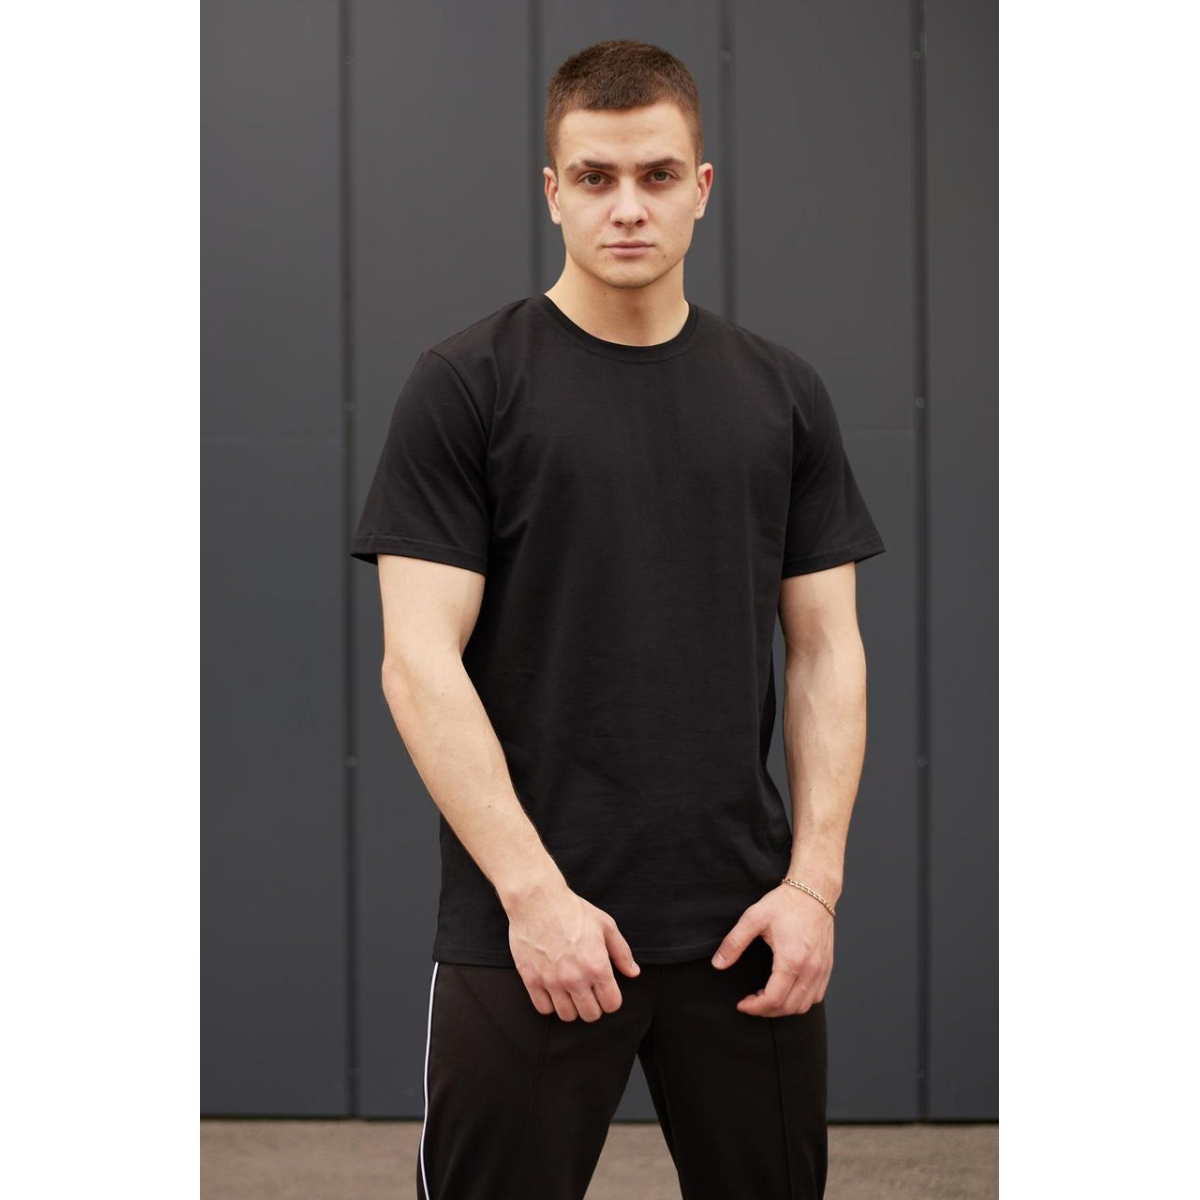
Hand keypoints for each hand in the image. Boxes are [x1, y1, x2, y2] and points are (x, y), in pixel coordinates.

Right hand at [505, 882, 640, 1022]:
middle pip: (591, 1015)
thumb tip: (633, 973)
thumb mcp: (605, 925)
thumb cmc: (573, 910)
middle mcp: (575, 978)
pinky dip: (549, 1003)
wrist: (537, 900)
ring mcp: (552, 981)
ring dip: (571, 1006)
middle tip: (588, 991)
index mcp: (597, 966)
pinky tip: (553, 989)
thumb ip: (622, 953)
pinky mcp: (531, 980)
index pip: (612, 1005)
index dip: (611, 999)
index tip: (605, 990)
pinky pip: (544, 1009)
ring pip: (567, 1016)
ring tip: (570, 991)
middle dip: (593, 1005)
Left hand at [710, 884, 833, 1016]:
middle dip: (766, 1010)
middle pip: (788, 1008)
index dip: (754, 1007)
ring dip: (783, 1008)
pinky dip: (800, 1001)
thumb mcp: (753, 918)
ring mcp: (821, 969)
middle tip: (751, 1001)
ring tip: (767, 996)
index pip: (773, 999)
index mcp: (791, 959)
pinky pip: (816, 996)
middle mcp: (810, 969)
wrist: (814, 891)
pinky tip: (786, 989)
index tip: (742, 1003)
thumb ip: (734, 943)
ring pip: (803, 1006)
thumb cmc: (785, 903)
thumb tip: (718, 964)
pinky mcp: (827, 967)